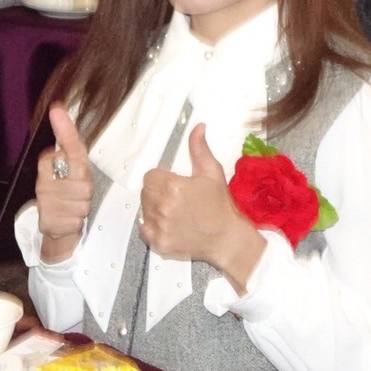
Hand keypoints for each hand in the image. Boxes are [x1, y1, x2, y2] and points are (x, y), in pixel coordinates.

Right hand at [35, 102, 92, 263]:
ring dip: (83, 208)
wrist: (56, 229)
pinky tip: (68, 220)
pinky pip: (75, 221)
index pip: (66, 147)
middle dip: (87, 191)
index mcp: (48, 163)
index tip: (58, 113)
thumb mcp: (74, 167)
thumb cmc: (69, 193)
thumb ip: (69, 139)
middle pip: (83, 183)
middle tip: (79, 194)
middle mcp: (43, 182)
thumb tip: (57, 107)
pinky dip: (76, 223)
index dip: (70, 139)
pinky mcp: (47, 223)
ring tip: (74, 207)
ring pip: (81, 203)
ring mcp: (44, 203)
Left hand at [139, 124, 263, 288]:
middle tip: (176, 199)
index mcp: (173, 186)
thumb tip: (198, 127)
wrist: (226, 238)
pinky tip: (169, 226)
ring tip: (175, 213)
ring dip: (154, 210)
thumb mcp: (212, 172)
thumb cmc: (220, 205)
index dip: (161, 179)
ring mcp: (159, 227)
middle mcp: (163, 206)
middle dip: (157, 193)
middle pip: (145, 193)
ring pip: (144, 211)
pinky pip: (144, 231)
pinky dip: (152, 228)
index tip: (174, 185)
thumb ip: (199, 149)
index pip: (150, 177)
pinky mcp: (158, 243)